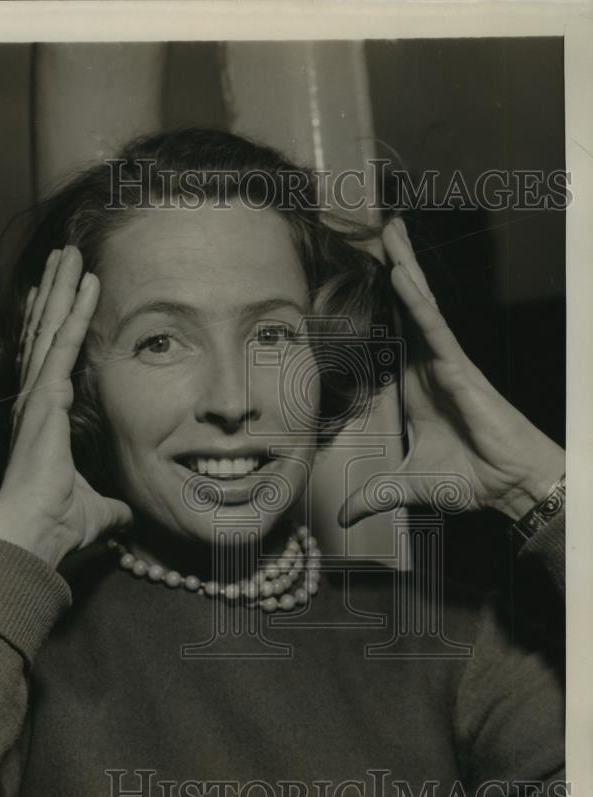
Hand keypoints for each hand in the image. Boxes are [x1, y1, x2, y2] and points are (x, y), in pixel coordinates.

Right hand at [0, 245, 131, 568]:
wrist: (35, 532)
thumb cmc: (58, 524)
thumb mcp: (95, 508)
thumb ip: (110, 507)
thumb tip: (126, 519)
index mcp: (41, 419)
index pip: (47, 359)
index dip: (53, 326)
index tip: (59, 296)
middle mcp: (32, 399)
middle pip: (44, 333)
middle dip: (56, 293)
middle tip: (64, 258)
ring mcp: (35, 394)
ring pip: (51, 328)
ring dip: (62, 288)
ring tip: (70, 254)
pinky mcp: (44, 396)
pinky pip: (62, 343)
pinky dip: (75, 311)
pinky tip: (86, 283)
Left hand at [338, 218, 564, 526]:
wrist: (507, 487)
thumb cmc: (468, 480)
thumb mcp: (407, 487)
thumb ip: (374, 496)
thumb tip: (342, 516)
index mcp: (414, 385)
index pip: (389, 336)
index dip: (375, 304)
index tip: (356, 273)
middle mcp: (428, 366)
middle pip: (403, 308)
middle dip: (390, 267)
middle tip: (373, 226)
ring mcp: (445, 363)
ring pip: (419, 307)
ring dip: (403, 267)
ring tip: (388, 229)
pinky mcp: (460, 368)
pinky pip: (434, 329)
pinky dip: (417, 302)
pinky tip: (400, 276)